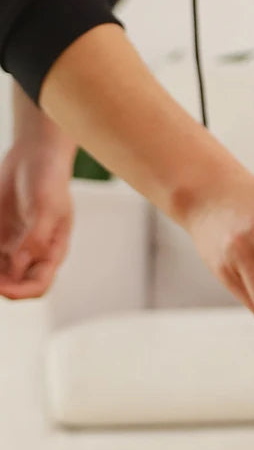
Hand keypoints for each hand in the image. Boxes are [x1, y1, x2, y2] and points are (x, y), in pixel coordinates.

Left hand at [0, 132, 74, 299]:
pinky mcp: (0, 233)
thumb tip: (19, 264)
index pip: (38, 285)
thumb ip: (35, 239)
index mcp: (52, 253)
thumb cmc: (48, 181)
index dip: (20, 292)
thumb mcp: (46, 209)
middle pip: (15, 283)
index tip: (1, 288)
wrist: (34, 157)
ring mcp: (15, 244)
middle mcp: (33, 254)